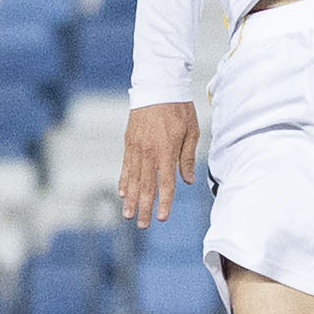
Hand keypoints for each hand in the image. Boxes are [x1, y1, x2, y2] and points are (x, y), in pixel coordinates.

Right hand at [118, 102, 199, 225]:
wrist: (158, 88)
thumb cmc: (179, 110)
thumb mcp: (191, 133)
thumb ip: (187, 158)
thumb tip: (186, 181)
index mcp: (166, 151)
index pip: (165, 183)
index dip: (163, 202)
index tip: (161, 217)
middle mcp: (148, 152)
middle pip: (146, 185)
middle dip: (144, 207)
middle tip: (143, 224)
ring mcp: (136, 148)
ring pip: (132, 178)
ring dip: (131, 198)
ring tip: (128, 214)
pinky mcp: (129, 142)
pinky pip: (125, 166)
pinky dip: (124, 180)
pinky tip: (122, 192)